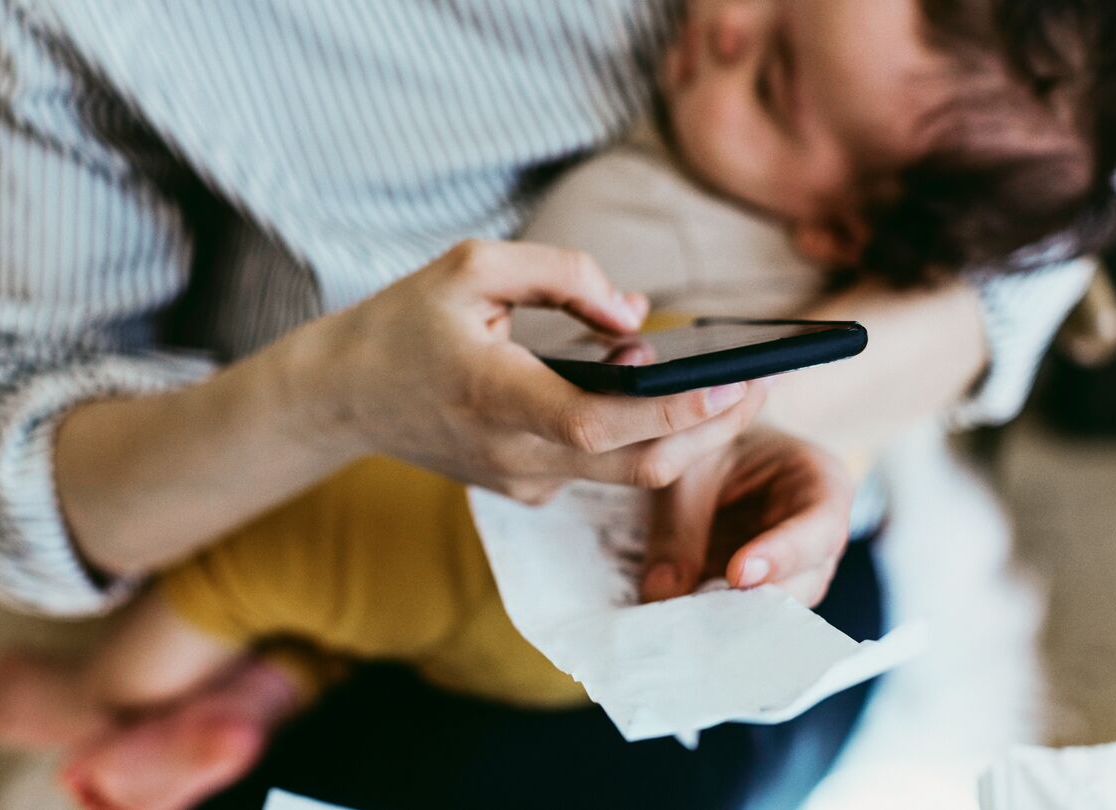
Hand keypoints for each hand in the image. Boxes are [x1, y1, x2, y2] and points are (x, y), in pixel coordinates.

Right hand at [307, 240, 764, 502]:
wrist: (348, 395)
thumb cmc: (409, 321)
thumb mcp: (473, 266)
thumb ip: (562, 275)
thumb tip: (638, 316)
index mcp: (492, 394)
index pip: (596, 423)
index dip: (671, 411)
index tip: (735, 381)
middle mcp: (512, 455)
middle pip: (635, 465)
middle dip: (712, 428)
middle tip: (766, 383)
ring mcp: (520, 483)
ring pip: (627, 477)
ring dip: (689, 439)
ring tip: (737, 388)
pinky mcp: (527, 492)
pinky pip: (599, 472)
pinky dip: (642, 442)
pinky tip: (666, 402)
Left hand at [639, 427, 854, 606]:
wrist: (710, 434)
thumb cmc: (710, 437)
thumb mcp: (691, 468)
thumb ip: (679, 526)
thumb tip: (661, 594)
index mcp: (820, 484)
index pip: (818, 527)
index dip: (783, 555)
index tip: (739, 574)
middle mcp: (819, 534)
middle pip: (806, 581)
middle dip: (758, 602)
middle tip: (708, 617)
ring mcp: (796, 568)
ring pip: (778, 608)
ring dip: (735, 619)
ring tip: (690, 626)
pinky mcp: (763, 589)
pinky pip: (748, 613)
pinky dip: (719, 622)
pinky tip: (686, 628)